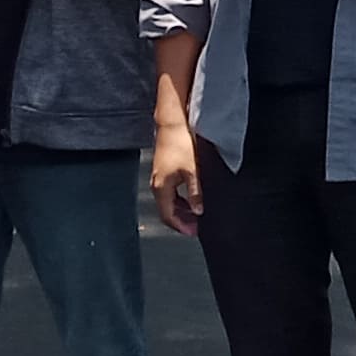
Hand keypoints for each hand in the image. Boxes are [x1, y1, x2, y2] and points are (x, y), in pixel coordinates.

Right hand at [150, 119, 203, 236]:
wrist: (173, 123)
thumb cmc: (181, 143)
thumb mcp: (193, 171)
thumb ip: (196, 193)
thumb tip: (198, 210)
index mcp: (161, 187)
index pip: (168, 216)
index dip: (181, 226)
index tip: (193, 232)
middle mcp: (156, 183)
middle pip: (167, 210)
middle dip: (181, 220)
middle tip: (197, 226)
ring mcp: (158, 176)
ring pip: (168, 201)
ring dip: (181, 210)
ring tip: (196, 213)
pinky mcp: (163, 169)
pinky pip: (169, 192)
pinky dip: (180, 199)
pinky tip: (191, 197)